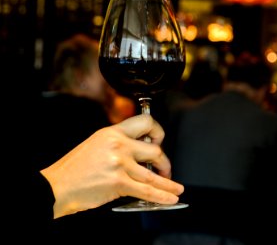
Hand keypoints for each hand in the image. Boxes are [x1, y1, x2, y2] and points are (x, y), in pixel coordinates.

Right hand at [40, 114, 183, 218]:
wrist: (56, 186)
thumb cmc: (74, 168)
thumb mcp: (96, 143)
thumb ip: (118, 143)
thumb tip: (140, 149)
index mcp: (113, 132)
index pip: (145, 122)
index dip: (157, 131)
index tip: (159, 140)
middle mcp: (118, 145)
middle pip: (155, 150)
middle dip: (164, 163)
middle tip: (164, 170)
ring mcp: (119, 164)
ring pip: (153, 173)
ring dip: (168, 182)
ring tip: (176, 187)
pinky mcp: (118, 182)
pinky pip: (147, 190)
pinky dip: (162, 195)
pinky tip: (170, 197)